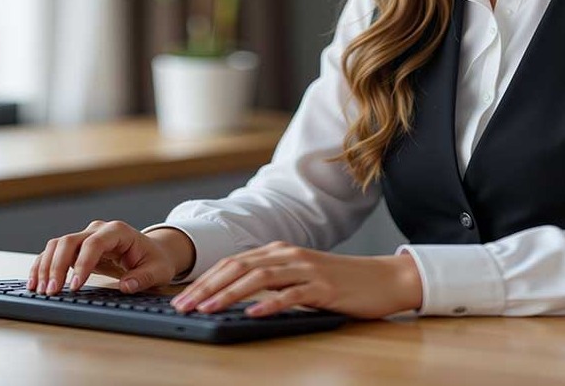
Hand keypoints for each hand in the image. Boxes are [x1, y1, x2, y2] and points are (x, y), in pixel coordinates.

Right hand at [28, 222, 193, 294]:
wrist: (153, 252)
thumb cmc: (155, 260)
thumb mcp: (158, 270)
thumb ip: (144, 278)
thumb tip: (127, 286)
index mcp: (118, 231)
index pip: (94, 243)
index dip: (82, 263)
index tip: (75, 286)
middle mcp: (98, 230)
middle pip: (70, 241)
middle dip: (57, 266)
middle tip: (53, 291)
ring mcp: (86, 236)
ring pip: (58, 245)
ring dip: (46, 266)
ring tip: (41, 290)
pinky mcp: (78, 248)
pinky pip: (55, 253)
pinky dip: (43, 266)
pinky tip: (36, 283)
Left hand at [170, 242, 422, 318]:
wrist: (382, 279)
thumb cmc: (339, 282)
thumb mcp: (298, 277)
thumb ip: (271, 281)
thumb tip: (235, 295)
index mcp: (279, 251)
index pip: (233, 263)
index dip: (205, 280)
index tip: (182, 299)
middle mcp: (289, 255)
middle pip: (239, 267)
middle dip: (207, 287)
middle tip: (184, 307)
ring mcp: (306, 269)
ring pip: (259, 278)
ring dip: (229, 294)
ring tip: (208, 309)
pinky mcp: (323, 287)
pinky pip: (292, 295)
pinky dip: (270, 303)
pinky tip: (253, 313)